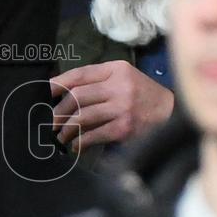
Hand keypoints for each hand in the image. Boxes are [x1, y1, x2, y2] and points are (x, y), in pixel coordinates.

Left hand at [51, 60, 173, 151]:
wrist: (173, 113)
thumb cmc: (142, 95)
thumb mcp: (124, 78)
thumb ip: (98, 82)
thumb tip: (62, 94)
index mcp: (116, 70)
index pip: (80, 74)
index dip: (58, 84)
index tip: (44, 93)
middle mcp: (119, 85)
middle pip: (77, 96)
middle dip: (59, 111)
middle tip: (50, 122)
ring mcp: (122, 107)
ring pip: (82, 116)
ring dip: (66, 129)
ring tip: (59, 136)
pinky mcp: (125, 127)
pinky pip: (94, 134)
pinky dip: (81, 141)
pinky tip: (75, 145)